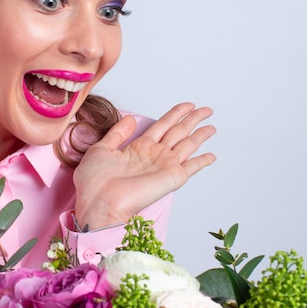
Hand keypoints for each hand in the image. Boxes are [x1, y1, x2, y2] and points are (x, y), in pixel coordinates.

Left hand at [72, 103, 215, 230]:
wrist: (99, 202)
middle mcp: (154, 155)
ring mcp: (164, 166)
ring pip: (187, 145)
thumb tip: (130, 118)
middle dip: (192, 119)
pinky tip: (212, 155)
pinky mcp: (172, 178)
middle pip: (178, 131)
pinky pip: (191, 167)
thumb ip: (117, 133)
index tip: (187, 105)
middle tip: (206, 109)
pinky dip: (202, 161)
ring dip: (201, 135)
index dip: (175, 114)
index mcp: (139, 147)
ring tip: (211, 126)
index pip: (162, 125)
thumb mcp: (101, 149)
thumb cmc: (95, 181)